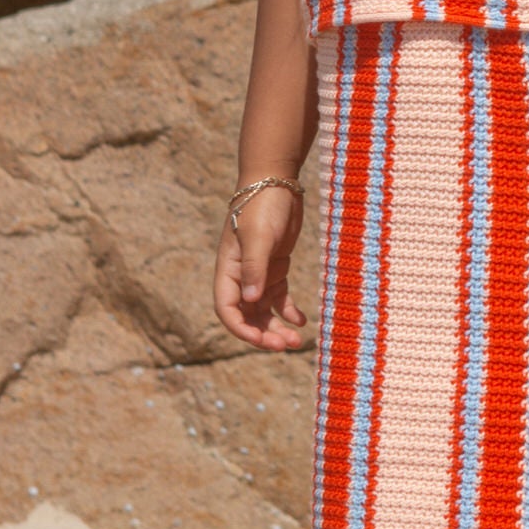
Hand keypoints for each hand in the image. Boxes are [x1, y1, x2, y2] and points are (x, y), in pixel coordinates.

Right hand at [213, 186, 308, 351]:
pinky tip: (301, 321)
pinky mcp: (275, 267)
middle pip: (247, 315)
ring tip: (296, 341)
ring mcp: (258, 272)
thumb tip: (252, 300)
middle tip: (285, 345)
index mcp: (228, 270)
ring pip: (264, 310)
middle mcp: (240, 276)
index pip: (228, 310)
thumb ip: (255, 267)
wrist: (276, 182)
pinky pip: (279, 297)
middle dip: (263, 334)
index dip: (242, 329)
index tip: (262, 340)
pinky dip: (288, 311)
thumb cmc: (262, 206)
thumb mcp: (258, 236)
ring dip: (276, 327)